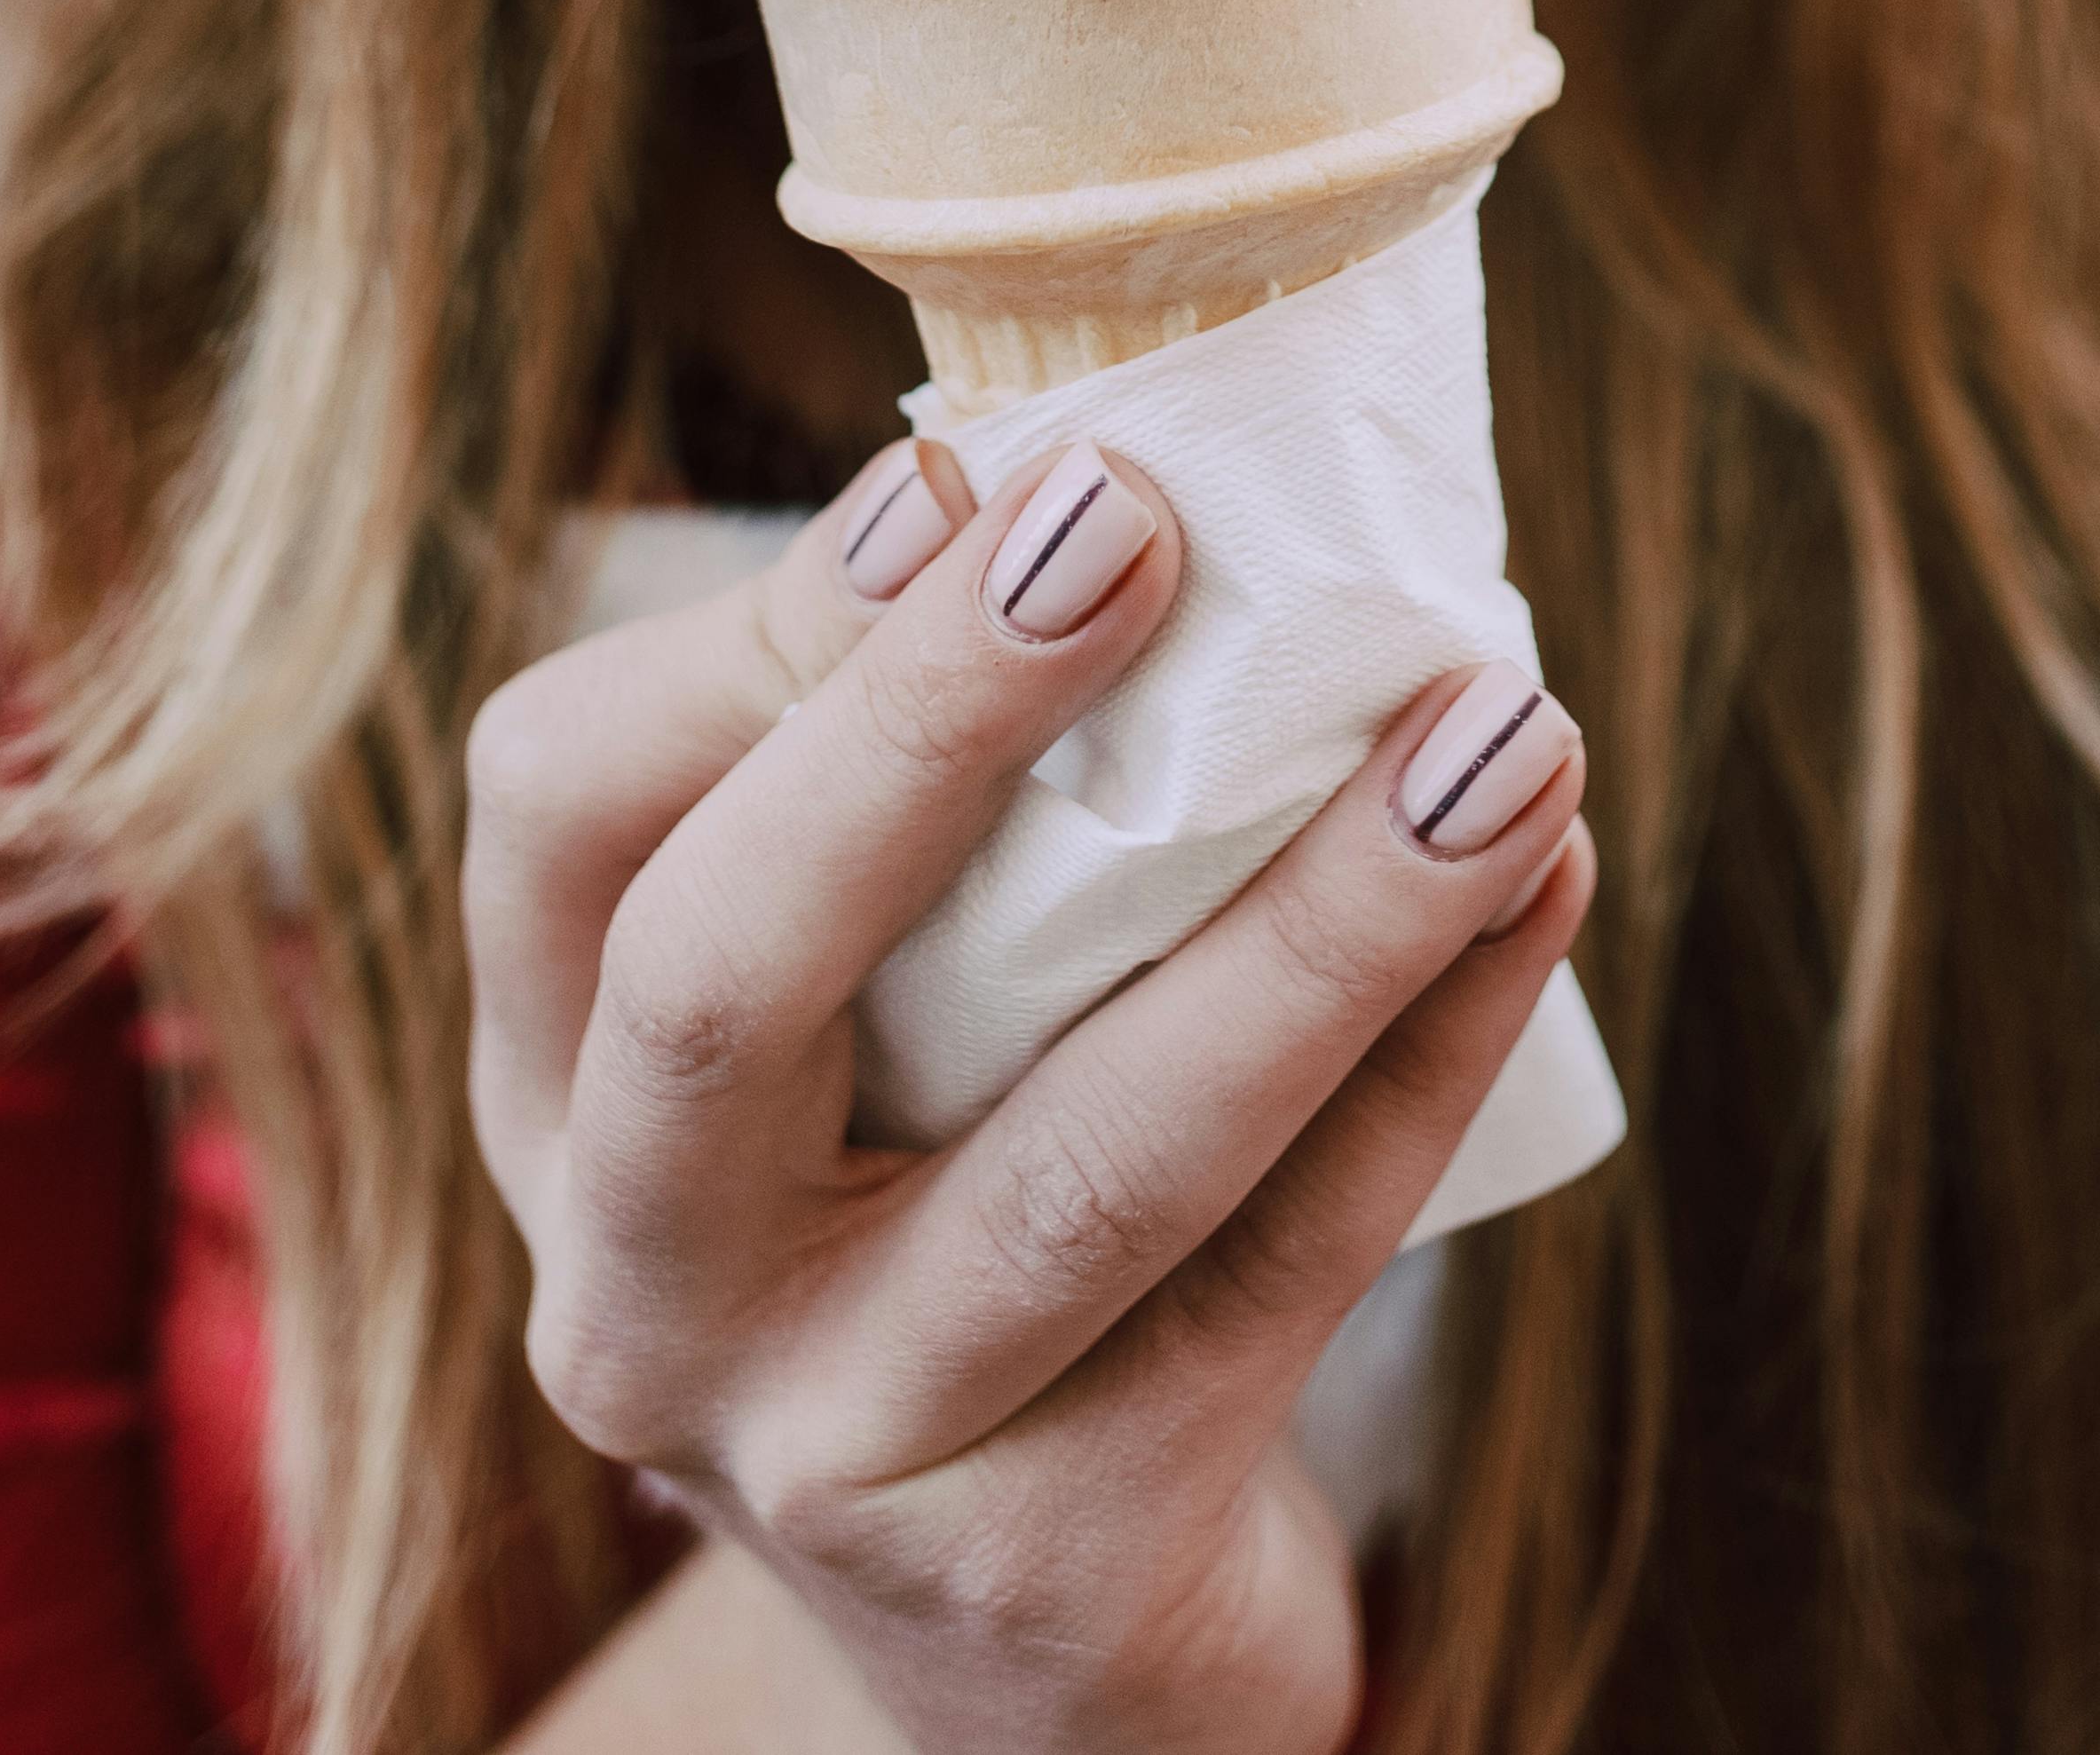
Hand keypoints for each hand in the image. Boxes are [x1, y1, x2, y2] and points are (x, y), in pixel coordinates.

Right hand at [465, 436, 1592, 1754]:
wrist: (1055, 1646)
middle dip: (924, 730)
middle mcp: (636, 1286)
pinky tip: (1542, 888)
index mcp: (557, 1082)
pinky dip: (1427, 1060)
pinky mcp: (1051, 1578)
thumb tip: (1076, 463)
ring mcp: (827, 1456)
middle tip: (1134, 520)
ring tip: (1504, 731)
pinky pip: (1278, 1279)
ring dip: (1314, 918)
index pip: (564, 807)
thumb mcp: (873, 1008)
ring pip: (1081, 1159)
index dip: (760, 624)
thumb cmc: (964, 1192)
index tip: (976, 467)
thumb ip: (923, 788)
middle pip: (720, 981)